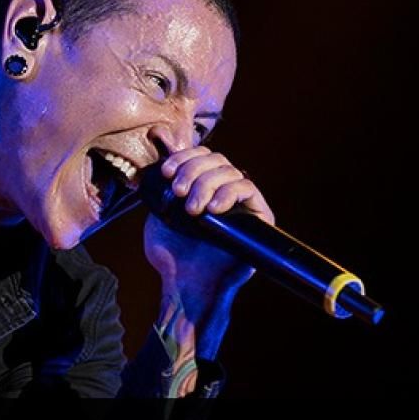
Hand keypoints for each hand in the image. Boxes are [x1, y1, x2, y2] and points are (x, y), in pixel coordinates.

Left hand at [144, 146, 274, 317]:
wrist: (185, 285)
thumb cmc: (171, 255)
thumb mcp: (158, 209)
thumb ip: (160, 178)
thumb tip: (159, 133)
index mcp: (202, 186)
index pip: (201, 155)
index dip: (184, 156)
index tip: (166, 172)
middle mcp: (224, 191)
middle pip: (215, 159)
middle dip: (193, 170)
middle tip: (178, 191)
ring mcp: (242, 204)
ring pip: (230, 172)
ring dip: (207, 184)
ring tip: (192, 209)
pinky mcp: (260, 217)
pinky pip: (248, 190)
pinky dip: (229, 193)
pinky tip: (213, 209)